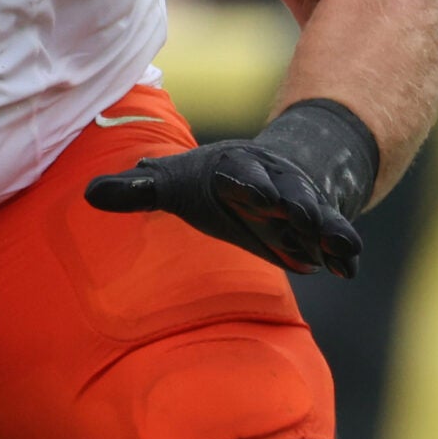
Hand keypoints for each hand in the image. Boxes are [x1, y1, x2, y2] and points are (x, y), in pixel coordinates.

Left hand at [85, 139, 361, 278]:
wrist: (274, 172)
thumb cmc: (214, 184)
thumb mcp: (175, 183)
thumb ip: (137, 190)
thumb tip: (88, 194)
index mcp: (234, 170)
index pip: (239, 173)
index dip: (245, 182)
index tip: (249, 192)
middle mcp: (273, 184)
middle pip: (285, 191)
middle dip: (293, 202)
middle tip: (300, 216)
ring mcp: (301, 205)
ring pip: (317, 214)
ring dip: (325, 228)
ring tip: (337, 247)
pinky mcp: (319, 228)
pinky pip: (336, 236)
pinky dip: (344, 250)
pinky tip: (349, 268)